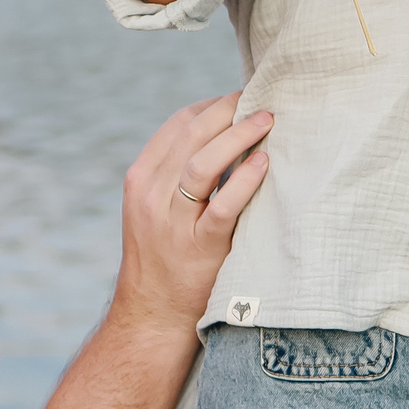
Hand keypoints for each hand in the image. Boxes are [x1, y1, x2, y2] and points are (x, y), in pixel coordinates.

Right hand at [111, 93, 271, 328]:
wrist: (154, 313)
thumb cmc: (165, 254)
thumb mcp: (156, 207)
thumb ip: (178, 173)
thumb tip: (225, 130)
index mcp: (141, 179)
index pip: (177, 125)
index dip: (211, 104)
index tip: (239, 95)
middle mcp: (152, 196)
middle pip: (192, 136)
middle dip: (228, 110)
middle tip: (261, 97)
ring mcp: (173, 222)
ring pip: (203, 164)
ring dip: (238, 136)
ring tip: (268, 120)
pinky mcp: (199, 247)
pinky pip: (222, 206)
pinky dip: (244, 181)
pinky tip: (265, 164)